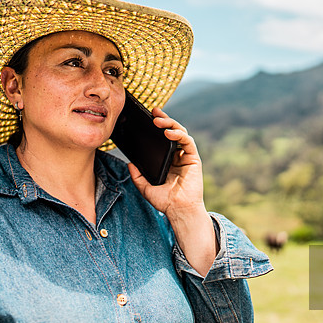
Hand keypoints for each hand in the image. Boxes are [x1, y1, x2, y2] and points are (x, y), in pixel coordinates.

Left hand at [128, 108, 217, 275]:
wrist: (179, 211)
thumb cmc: (165, 201)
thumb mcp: (145, 188)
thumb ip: (137, 176)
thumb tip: (129, 164)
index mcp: (167, 159)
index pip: (162, 138)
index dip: (157, 126)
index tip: (147, 116)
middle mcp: (177, 155)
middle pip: (172, 131)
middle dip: (163, 119)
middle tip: (153, 112)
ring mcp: (186, 156)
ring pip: (180, 132)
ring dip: (170, 123)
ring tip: (158, 121)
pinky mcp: (193, 158)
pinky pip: (187, 141)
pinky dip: (179, 134)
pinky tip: (169, 132)